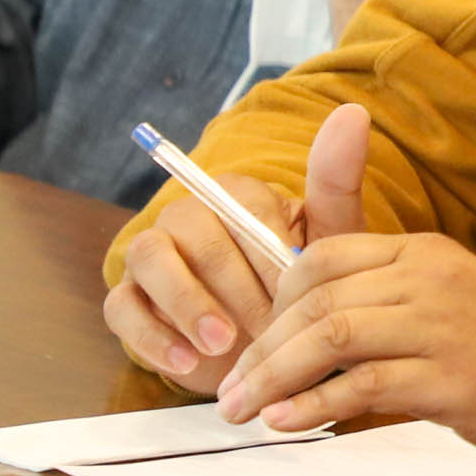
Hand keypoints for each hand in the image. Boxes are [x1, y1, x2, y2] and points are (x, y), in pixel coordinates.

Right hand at [105, 105, 373, 391]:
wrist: (274, 343)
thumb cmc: (304, 286)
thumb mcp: (331, 242)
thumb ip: (337, 182)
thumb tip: (353, 111)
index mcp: (234, 195)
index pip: (243, 209)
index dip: (269, 255)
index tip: (296, 293)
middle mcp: (186, 216)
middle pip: (195, 234)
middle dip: (234, 286)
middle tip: (268, 329)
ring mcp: (151, 258)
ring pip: (150, 261)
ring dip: (187, 304)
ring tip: (224, 344)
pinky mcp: (128, 301)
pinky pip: (122, 310)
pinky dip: (153, 338)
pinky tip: (189, 363)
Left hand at [215, 232, 475, 474]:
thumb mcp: (446, 303)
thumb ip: (382, 302)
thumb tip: (303, 329)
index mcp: (425, 252)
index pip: (322, 256)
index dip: (275, 299)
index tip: (260, 342)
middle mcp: (431, 278)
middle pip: (316, 299)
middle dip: (261, 349)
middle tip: (233, 391)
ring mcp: (443, 326)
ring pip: (330, 336)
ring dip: (274, 376)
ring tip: (246, 409)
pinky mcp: (452, 379)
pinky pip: (362, 384)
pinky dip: (314, 404)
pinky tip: (290, 421)